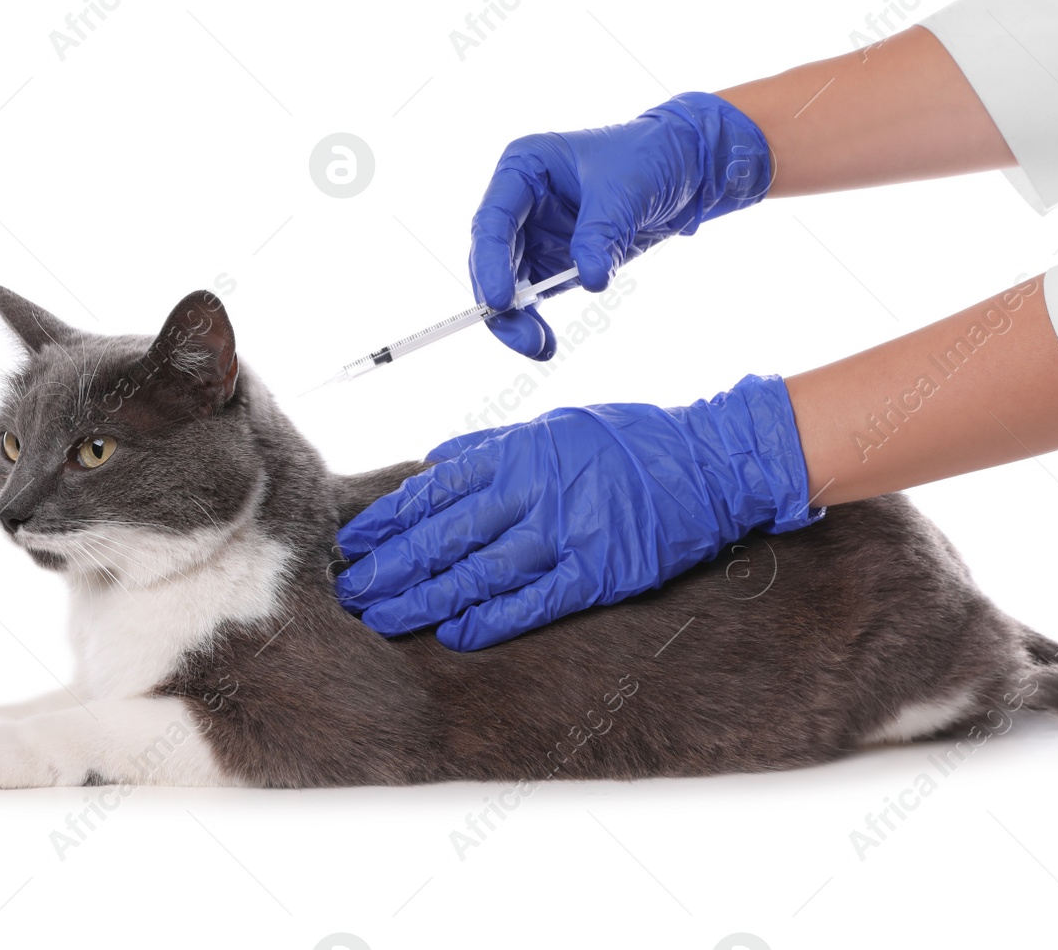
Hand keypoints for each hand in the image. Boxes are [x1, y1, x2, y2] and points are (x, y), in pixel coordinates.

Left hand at [334, 373, 822, 650]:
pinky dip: (491, 620)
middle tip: (351, 593)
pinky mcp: (596, 572)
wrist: (706, 462)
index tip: (354, 543)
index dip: (389, 521)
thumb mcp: (553, 423)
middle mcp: (532, 492)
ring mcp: (564, 534)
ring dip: (425, 599)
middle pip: (444, 537)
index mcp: (517, 453)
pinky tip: (456, 634)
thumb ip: (492, 446)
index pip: (433, 491)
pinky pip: (533, 602)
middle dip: (392, 568)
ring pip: (477, 573)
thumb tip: (435, 461)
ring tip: (384, 618)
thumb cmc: (629, 440)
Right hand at [471, 91, 771, 358]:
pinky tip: (545, 344)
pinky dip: (536, 320)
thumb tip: (590, 280)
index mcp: (524, 168)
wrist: (683, 169)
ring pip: (508, 283)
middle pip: (492, 258)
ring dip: (517, 319)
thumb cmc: (648, 158)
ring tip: (539, 347)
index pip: (493, 220)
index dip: (490, 262)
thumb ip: (600, 235)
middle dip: (502, 302)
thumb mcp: (624, 192)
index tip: (499, 302)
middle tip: (523, 338)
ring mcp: (535, 232)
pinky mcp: (554, 260)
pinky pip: (535, 295)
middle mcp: (521, 202)